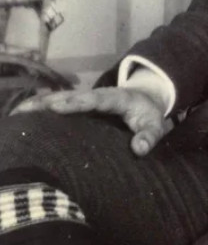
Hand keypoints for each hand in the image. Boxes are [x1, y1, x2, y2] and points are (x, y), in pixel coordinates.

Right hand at [12, 87, 170, 155]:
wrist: (145, 99)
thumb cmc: (148, 114)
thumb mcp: (155, 125)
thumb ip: (149, 136)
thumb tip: (139, 149)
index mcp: (116, 98)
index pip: (96, 99)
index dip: (77, 101)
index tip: (58, 106)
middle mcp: (97, 95)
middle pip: (71, 96)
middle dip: (49, 102)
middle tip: (25, 111)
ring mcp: (86, 99)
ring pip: (60, 98)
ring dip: (38, 105)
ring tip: (16, 114)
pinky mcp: (78, 105)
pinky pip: (56, 104)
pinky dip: (39, 109)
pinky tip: (20, 117)